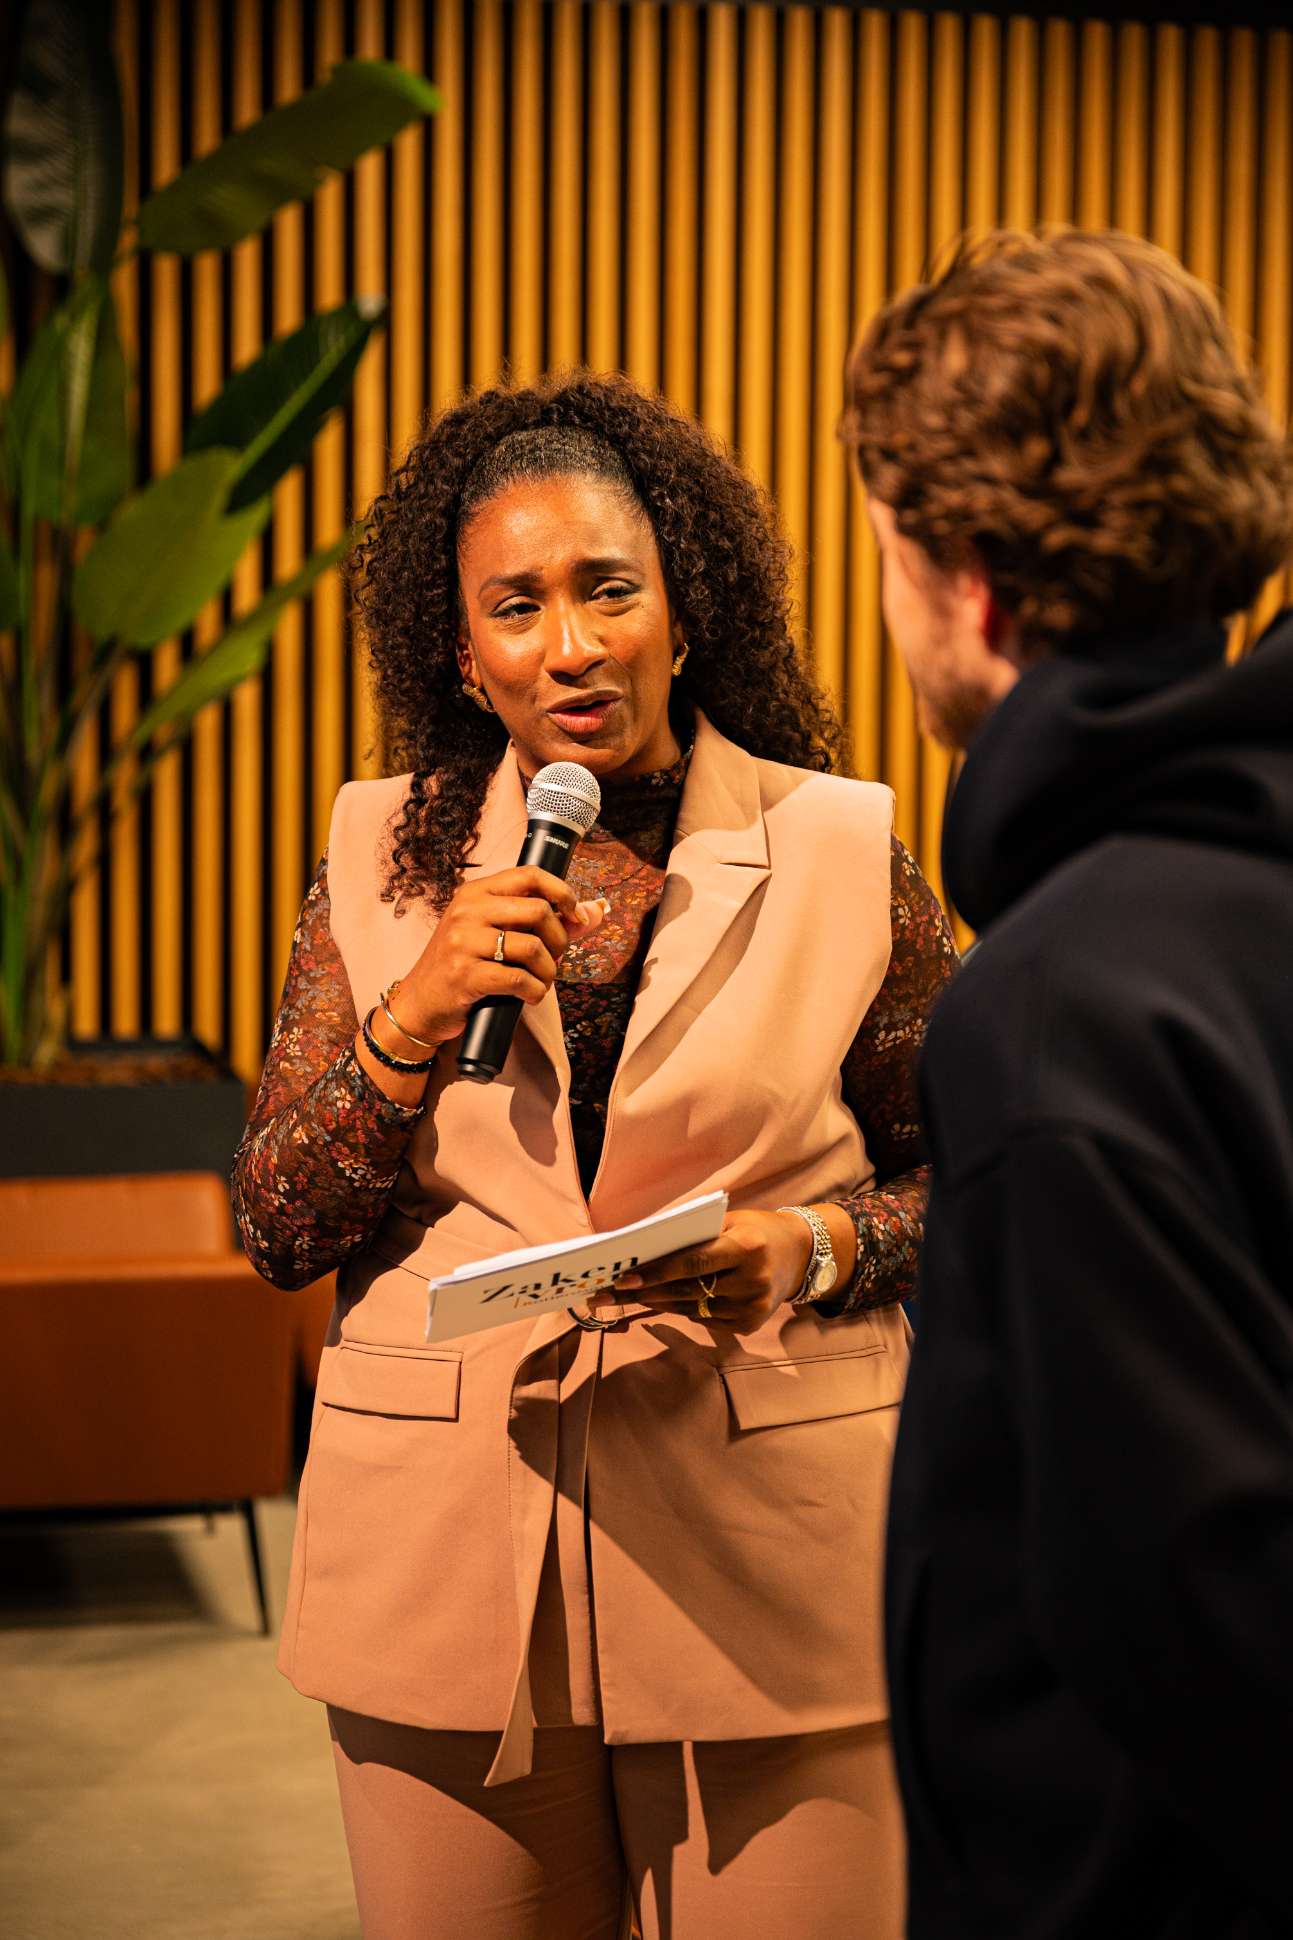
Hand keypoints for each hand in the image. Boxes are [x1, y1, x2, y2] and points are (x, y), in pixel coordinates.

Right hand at [384, 866, 605, 1050]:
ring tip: (541, 981)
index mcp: (475, 894)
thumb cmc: (462, 966)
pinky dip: (535, 991)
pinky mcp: (465, 975)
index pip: (529, 875)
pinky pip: (519, 979)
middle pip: (538, 911)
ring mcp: (463, 942)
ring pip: (532, 947)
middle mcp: (467, 911)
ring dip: (548, 971)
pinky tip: (530, 995)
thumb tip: (595, 912)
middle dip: (559, 940)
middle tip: (553, 959)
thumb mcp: (494, 935)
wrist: (419, 1004)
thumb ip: (542, 922)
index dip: (562, 892)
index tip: (575, 914)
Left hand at [589, 1208, 814, 1335]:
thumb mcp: (730, 1221)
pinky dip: (680, 1309)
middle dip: (641, 1293)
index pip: (693, 1262)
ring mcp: (752, 1307)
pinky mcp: (750, 1325)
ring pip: (690, 1309)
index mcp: (746, 1246)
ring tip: (620, 1298)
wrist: (801, 1255)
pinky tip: (659, 1302)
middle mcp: (752, 1280)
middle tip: (604, 1294)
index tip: (623, 1278)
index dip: (656, 1272)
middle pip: (686, 1290)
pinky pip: (704, 1319)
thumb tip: (644, 1249)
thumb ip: (694, 1235)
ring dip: (654, 1303)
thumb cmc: (755, 1231)